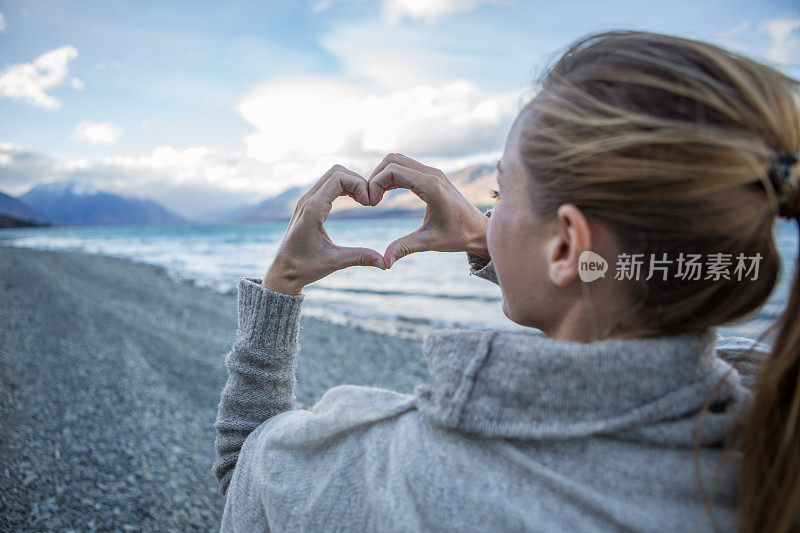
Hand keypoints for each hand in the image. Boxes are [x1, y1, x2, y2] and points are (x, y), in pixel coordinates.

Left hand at [262, 165, 386, 294]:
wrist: (283, 272)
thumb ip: (359, 258)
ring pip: (332, 176)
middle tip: (370, 201)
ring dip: (351, 183)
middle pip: (336, 171)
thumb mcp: (334, 262)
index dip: (359, 185)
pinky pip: (328, 185)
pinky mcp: (308, 204)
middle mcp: (307, 200)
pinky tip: (355, 201)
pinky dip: (344, 187)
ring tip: (365, 201)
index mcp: (312, 209)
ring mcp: (306, 200)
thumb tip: (385, 263)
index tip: (370, 204)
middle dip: (357, 181)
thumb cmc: (304, 268)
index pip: (338, 178)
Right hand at [367, 153, 490, 267]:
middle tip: (370, 200)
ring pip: (398, 161)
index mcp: (431, 186)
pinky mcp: (433, 176)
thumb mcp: (430, 242)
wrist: (480, 231)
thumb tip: (384, 262)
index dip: (375, 184)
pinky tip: (386, 195)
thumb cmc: (459, 236)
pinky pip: (406, 167)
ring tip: (376, 199)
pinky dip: (392, 177)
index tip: (371, 204)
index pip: (393, 171)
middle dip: (376, 177)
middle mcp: (432, 174)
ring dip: (383, 175)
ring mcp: (433, 173)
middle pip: (393, 160)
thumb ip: (405, 248)